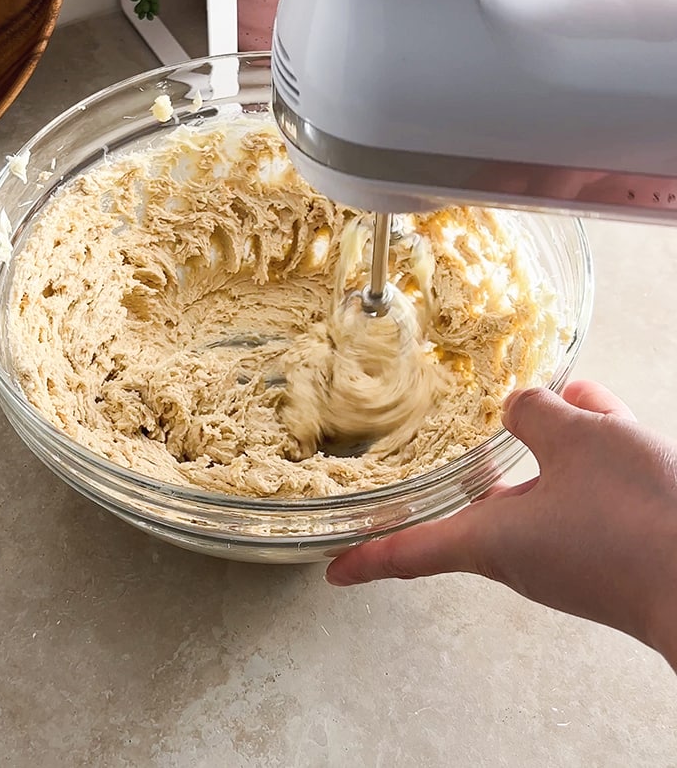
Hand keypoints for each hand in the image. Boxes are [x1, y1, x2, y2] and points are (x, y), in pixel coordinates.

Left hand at [326, 380, 676, 669]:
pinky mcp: (617, 554)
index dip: (366, 556)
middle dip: (492, 460)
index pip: (409, 551)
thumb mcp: (577, 442)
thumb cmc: (638, 523)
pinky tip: (607, 414)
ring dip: (559, 443)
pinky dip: (597, 453)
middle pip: (490, 502)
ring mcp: (573, 560)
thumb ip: (537, 415)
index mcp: (491, 543)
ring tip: (576, 400)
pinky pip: (591, 496)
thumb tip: (522, 406)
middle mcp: (527, 559)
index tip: (333, 569)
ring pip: (549, 487)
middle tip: (482, 433)